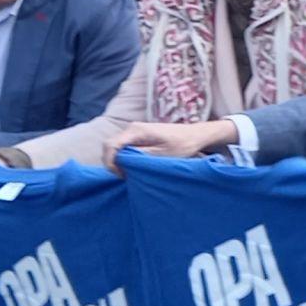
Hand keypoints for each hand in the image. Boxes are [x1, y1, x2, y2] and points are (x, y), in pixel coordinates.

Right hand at [106, 118, 237, 167]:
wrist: (196, 135)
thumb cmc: (182, 145)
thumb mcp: (162, 155)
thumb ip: (140, 157)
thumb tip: (121, 163)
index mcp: (136, 131)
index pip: (110, 145)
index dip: (110, 162)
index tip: (121, 175)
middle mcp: (132, 128)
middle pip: (110, 146)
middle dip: (113, 163)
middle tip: (125, 177)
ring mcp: (135, 131)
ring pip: (116, 147)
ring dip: (119, 161)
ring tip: (131, 174)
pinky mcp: (139, 136)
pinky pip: (124, 147)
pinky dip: (125, 158)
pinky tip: (135, 168)